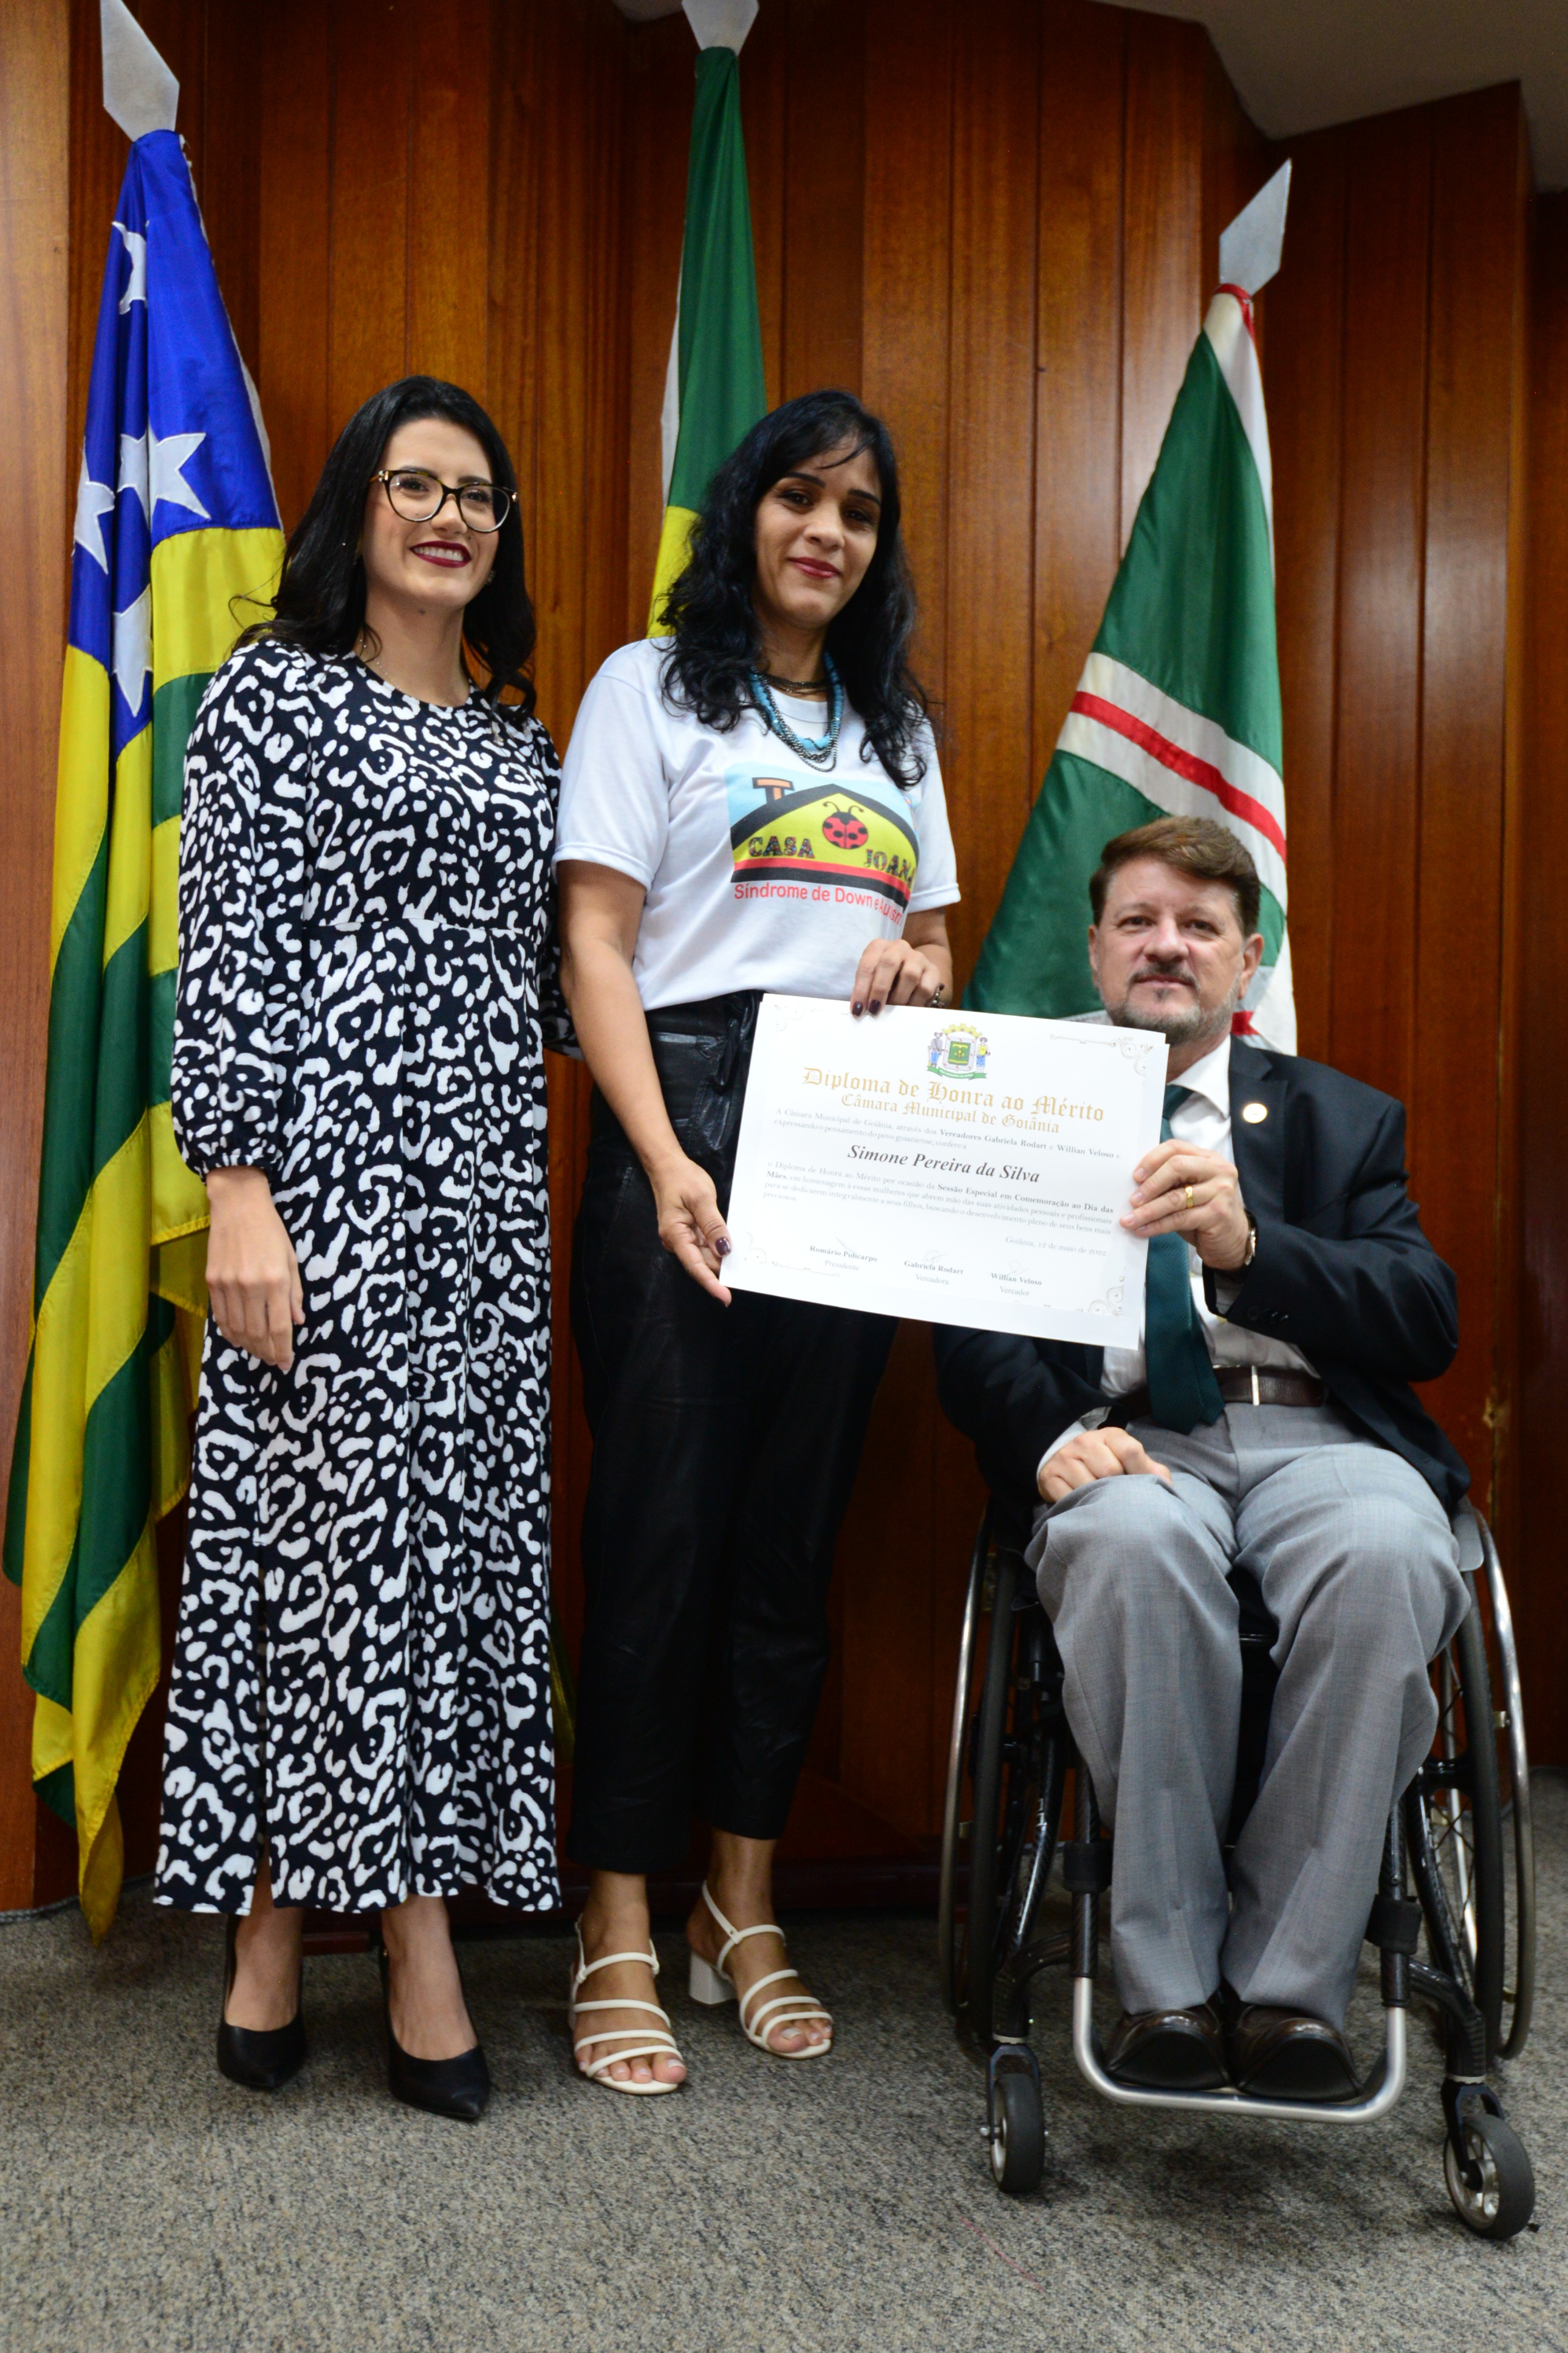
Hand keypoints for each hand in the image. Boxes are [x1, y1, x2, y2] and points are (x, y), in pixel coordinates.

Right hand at [205, 1167, 303, 1369]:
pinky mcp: (212, 1281)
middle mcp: (251, 1286)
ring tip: (257, 1352)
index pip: (280, 1328)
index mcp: (276, 1281)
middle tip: (272, 1361)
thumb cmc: (271, 1230)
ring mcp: (228, 1285)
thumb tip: (298, 1322)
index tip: (285, 1363)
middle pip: (257, 1333)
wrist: (238, 1205)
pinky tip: (237, 1339)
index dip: (283, 1350)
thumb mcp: (291, 1259)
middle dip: (266, 1352)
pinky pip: (220, 1317)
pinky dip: (229, 1332)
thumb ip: (295, 1293)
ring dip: (248, 1346)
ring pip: (237, 1329)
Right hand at [650, 1152, 732, 1302]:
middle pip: (702, 1263)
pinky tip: (734, 1248)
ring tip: (745, 1263)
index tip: (726, 1298)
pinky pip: (706, 1245)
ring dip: (723, 1259)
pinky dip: (719, 1247)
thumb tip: (724, 1250)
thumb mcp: (701, 1198)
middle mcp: (677, 1241)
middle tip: (747, 1275)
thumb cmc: (682, 1178)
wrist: (667, 1166)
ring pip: (706, 1255)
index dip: (711, 1283)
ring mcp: (683, 1237)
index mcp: (675, 1234)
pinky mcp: (689, 1232)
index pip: (695, 1266)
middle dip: (722, 1270)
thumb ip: (713, 1225)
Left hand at [850, 934, 945, 1016]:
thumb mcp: (871, 980)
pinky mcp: (933, 971)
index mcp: (878, 947)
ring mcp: (918, 957)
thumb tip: (860, 1011)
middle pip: (889, 963)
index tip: (858, 1010)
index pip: (867, 965)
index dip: (861, 989)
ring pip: (910, 975)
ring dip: (899, 997)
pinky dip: (915, 1003)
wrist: (914, 972)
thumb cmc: (885, 979)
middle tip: (875, 1010)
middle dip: (880, 989)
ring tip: (893, 1011)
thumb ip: (865, 992)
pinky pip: (925, 988)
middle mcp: (898, 947)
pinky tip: (908, 1010)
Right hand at [1038, 1425, 1173, 1503]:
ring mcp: (1065, 1458)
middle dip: (1118, 1489)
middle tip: (1120, 1499)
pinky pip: (1068, 1497)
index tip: (1141, 1489)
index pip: (1130, 1450)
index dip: (1140, 1473)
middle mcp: (1085, 1442)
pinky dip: (1079, 1506)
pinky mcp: (1050, 1477)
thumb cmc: (1104, 1463)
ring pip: (1088, 1485)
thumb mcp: (1127, 1459)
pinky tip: (1084, 1506)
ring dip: (1098, 1499)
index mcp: (1110, 1435)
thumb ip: (1149, 1469)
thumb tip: (1163, 1483)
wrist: (1063, 1458)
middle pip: (1110, 1470)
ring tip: (1102, 1504)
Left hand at [1120, 1140, 1250, 1270]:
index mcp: (1208, 1158)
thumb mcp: (1189, 1189)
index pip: (1176, 1147)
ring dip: (1148, 1210)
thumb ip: (1170, 1182)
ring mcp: (1221, 1191)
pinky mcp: (1218, 1213)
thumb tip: (1134, 1186)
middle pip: (1177, 1166)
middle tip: (1132, 1199)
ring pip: (1175, 1198)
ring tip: (1129, 1220)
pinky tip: (1142, 1230)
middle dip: (1150, 1184)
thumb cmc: (1205, 1211)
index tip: (1135, 1176)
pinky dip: (1157, 1225)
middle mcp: (1218, 1170)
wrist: (1233, 1239)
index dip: (1152, 1159)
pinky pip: (1179, 1218)